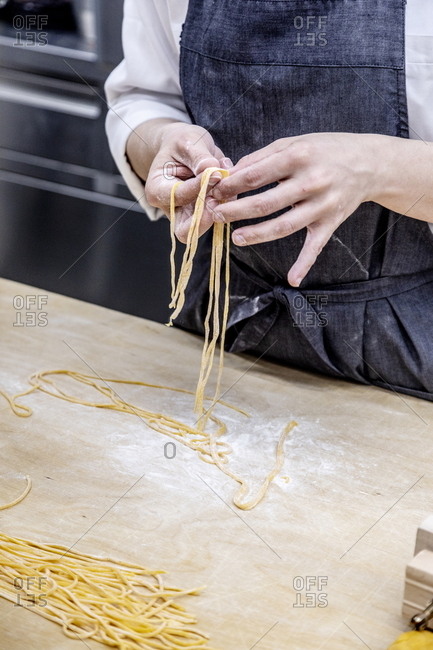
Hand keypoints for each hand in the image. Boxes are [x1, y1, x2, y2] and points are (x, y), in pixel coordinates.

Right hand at [144, 122, 231, 242]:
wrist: (186, 148)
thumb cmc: (181, 144)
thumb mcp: (187, 142)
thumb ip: (199, 158)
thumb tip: (213, 171)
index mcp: (157, 191)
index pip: (179, 196)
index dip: (200, 187)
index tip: (216, 174)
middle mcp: (171, 209)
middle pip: (186, 230)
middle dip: (205, 217)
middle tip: (219, 199)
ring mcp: (188, 215)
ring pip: (204, 226)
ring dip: (220, 208)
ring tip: (229, 185)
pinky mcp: (205, 214)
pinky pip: (218, 216)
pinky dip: (228, 203)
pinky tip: (231, 185)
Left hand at [212, 132, 378, 285]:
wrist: (368, 163)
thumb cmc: (324, 150)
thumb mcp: (294, 142)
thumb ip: (262, 157)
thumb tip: (232, 174)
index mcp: (298, 156)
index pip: (255, 175)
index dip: (231, 186)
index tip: (215, 192)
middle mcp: (311, 181)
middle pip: (265, 203)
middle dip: (236, 211)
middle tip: (217, 215)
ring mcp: (322, 205)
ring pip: (284, 226)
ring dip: (257, 235)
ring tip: (236, 238)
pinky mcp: (331, 222)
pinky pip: (315, 246)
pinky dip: (305, 264)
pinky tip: (292, 279)